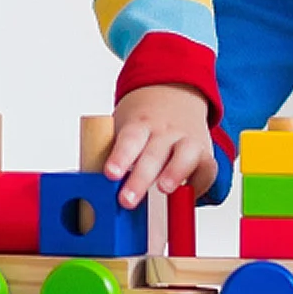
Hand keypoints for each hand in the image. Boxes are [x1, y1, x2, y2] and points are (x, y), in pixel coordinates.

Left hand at [106, 84, 217, 208]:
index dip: (120, 157)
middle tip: (126, 200)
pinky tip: (188, 196)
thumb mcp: (122, 128)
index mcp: (139, 124)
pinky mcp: (205, 155)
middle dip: (140, 178)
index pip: (129, 139)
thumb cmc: (142, 123)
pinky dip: (199, 183)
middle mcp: (164, 131)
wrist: (174, 94)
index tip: (110, 174)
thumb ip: (109, 154)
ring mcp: (186, 140)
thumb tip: (86, 186)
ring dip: (174, 172)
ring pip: (184, 155)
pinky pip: (206, 169)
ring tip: (163, 190)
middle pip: (153, 154)